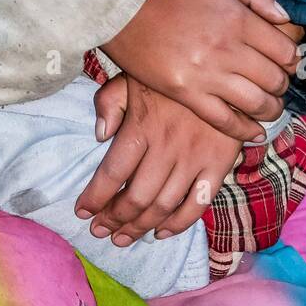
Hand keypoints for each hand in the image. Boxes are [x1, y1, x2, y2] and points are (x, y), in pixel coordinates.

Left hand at [74, 73, 242, 243]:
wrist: (224, 68)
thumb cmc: (170, 75)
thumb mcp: (132, 76)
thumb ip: (109, 102)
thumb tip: (99, 134)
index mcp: (142, 127)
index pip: (112, 173)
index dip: (94, 198)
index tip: (81, 211)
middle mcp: (167, 147)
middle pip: (136, 197)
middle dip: (114, 219)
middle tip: (100, 231)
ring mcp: (195, 159)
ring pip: (164, 207)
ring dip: (140, 228)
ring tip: (122, 237)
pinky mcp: (219, 165)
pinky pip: (198, 205)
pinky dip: (178, 224)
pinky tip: (161, 232)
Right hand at [102, 0, 299, 141]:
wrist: (121, 5)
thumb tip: (284, 18)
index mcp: (238, 18)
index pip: (284, 50)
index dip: (292, 59)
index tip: (287, 62)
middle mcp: (227, 48)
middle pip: (274, 79)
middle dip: (283, 85)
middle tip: (278, 86)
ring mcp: (206, 73)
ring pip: (255, 103)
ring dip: (270, 110)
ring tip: (269, 108)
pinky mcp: (185, 93)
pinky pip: (224, 120)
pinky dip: (244, 130)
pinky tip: (253, 133)